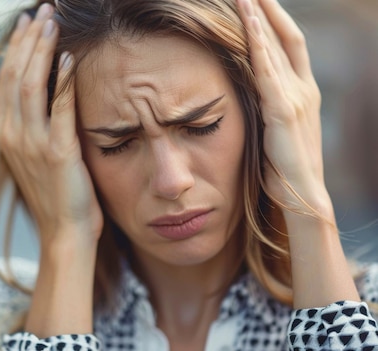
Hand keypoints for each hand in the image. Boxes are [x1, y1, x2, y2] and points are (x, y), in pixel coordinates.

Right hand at [0, 4, 102, 247]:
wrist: (63, 232)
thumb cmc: (55, 193)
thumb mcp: (35, 154)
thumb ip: (35, 123)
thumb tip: (47, 89)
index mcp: (5, 133)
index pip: (6, 79)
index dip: (17, 48)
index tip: (28, 23)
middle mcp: (11, 134)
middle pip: (14, 75)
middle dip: (28, 39)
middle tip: (42, 11)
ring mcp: (32, 144)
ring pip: (30, 84)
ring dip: (42, 50)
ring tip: (52, 23)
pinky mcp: (57, 152)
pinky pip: (59, 107)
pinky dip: (63, 79)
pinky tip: (70, 57)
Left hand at [238, 0, 327, 213]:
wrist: (302, 196)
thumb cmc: (284, 167)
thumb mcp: (275, 129)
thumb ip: (268, 106)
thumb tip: (249, 92)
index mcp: (302, 92)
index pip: (289, 45)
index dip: (274, 20)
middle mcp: (304, 88)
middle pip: (286, 35)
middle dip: (269, 8)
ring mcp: (296, 98)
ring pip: (276, 46)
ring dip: (259, 16)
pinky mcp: (283, 111)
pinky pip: (267, 69)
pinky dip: (258, 42)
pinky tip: (247, 22)